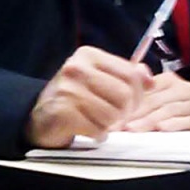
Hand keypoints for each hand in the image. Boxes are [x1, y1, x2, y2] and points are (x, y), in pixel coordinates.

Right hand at [27, 46, 150, 147]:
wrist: (40, 115)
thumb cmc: (73, 96)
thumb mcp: (99, 77)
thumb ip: (125, 76)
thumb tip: (149, 80)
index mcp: (88, 55)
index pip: (131, 75)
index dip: (138, 94)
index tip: (131, 102)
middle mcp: (76, 69)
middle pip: (125, 96)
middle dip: (124, 112)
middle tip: (113, 115)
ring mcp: (68, 90)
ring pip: (113, 115)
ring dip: (109, 124)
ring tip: (96, 120)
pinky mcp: (63, 113)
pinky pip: (98, 129)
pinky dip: (96, 134)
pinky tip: (86, 128)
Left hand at [118, 72, 189, 132]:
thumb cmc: (187, 102)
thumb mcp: (168, 92)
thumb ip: (147, 93)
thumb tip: (121, 96)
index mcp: (170, 81)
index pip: (147, 90)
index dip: (128, 103)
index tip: (114, 115)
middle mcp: (184, 90)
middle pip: (156, 101)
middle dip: (135, 115)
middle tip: (119, 126)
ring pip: (169, 111)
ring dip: (150, 121)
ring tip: (134, 129)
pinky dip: (175, 124)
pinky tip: (162, 129)